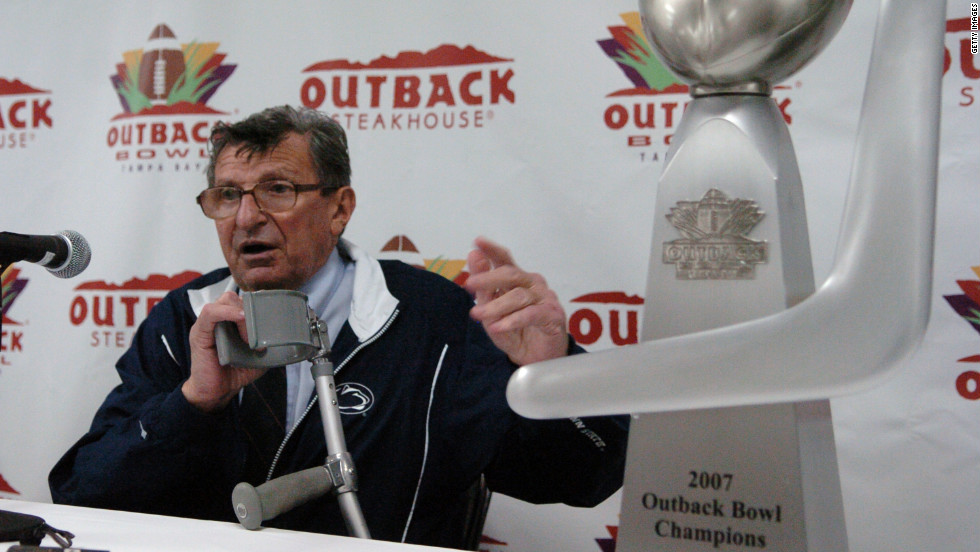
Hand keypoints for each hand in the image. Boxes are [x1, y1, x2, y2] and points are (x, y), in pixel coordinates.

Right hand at [181, 291, 266, 412]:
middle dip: (250, 310)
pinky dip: (226, 312)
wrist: (217, 392)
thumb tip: (283, 335)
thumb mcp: (258, 355)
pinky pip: (210, 313)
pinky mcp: (199, 332)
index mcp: (231, 321)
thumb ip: (266, 342)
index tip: (269, 316)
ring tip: (249, 336)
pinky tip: (240, 317)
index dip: (256, 304)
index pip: (243, 300)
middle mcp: (218, 319)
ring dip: (242, 314)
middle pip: (234, 298)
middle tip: (258, 330)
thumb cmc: (235, 372)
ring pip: (225, 301)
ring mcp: (207, 324)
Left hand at [465, 236, 568, 365]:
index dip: (492, 250)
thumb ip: (484, 286)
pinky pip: (531, 314)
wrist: (534, 359)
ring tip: (477, 315)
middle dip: (488, 278)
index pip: (505, 260)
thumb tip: (474, 255)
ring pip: (518, 296)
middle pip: (511, 274)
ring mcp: (545, 299)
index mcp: (518, 280)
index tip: (478, 242)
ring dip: (495, 306)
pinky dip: (512, 320)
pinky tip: (498, 327)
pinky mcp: (553, 316)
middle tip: (469, 284)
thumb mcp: (491, 311)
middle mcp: (533, 285)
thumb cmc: (514, 333)